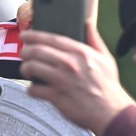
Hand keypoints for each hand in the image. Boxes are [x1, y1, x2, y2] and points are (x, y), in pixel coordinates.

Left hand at [20, 24, 134, 135]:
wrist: (111, 112)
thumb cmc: (108, 87)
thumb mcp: (106, 58)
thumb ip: (94, 39)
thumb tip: (88, 23)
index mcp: (80, 52)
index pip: (51, 38)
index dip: (34, 35)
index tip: (26, 35)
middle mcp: (69, 64)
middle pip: (36, 51)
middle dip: (25, 51)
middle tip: (24, 54)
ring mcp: (61, 80)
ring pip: (31, 68)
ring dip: (25, 68)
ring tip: (27, 70)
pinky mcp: (57, 96)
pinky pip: (34, 89)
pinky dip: (31, 89)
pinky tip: (35, 89)